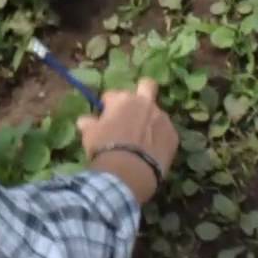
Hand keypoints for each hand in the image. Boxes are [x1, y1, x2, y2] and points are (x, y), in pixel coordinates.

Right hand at [77, 79, 177, 204]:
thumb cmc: (105, 148)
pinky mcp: (173, 135)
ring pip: (156, 113)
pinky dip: (159, 138)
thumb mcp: (90, 135)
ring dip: (149, 121)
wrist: (129, 171)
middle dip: (141, 91)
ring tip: (141, 140)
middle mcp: (145, 103)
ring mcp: (162, 118)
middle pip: (147, 86)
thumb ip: (89, 124)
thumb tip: (84, 120)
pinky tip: (151, 152)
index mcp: (122, 99)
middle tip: (133, 110)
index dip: (107, 105)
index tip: (104, 117)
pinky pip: (165, 132)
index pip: (112, 95)